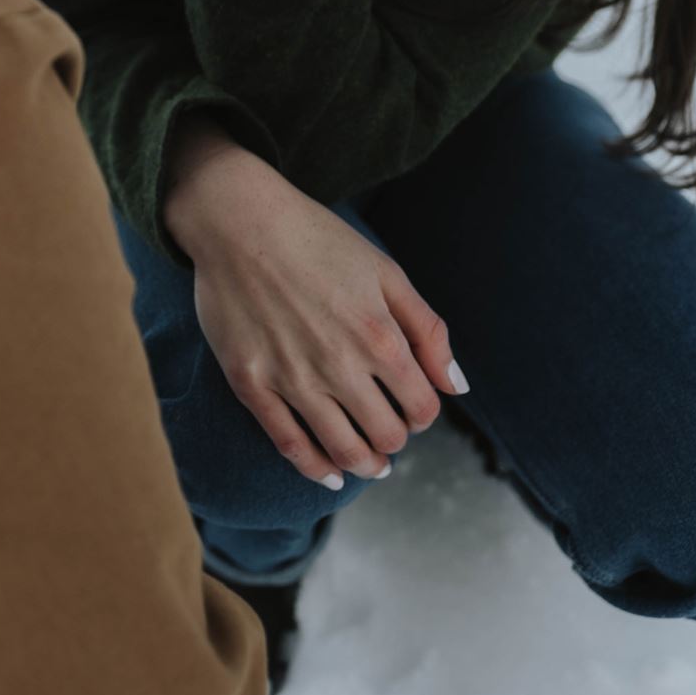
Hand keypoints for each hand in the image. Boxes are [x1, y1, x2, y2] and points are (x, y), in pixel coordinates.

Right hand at [164, 126, 467, 485]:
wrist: (239, 220)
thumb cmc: (317, 240)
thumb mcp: (385, 272)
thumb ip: (428, 331)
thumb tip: (456, 388)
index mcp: (380, 337)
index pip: (422, 408)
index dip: (423, 413)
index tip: (411, 405)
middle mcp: (339, 365)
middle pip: (386, 437)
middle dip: (395, 438)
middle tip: (386, 426)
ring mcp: (293, 378)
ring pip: (343, 451)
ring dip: (365, 463)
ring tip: (369, 461)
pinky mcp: (251, 384)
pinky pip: (290, 445)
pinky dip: (316, 469)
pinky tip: (329, 474)